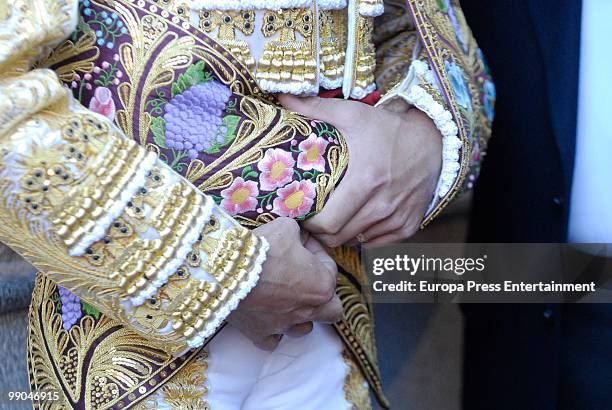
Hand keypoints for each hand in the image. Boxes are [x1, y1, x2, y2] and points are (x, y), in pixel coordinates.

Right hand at [227, 217, 341, 349]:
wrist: (226, 269)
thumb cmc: (262, 248)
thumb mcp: (287, 228)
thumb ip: (298, 234)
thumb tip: (297, 236)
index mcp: (322, 285)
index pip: (330, 268)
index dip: (316, 252)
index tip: (302, 244)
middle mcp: (308, 310)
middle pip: (331, 311)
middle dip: (324, 296)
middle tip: (309, 281)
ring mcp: (284, 325)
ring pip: (304, 329)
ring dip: (300, 315)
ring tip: (287, 299)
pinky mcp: (260, 334)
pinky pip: (273, 341)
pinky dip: (272, 331)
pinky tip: (267, 316)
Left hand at [279, 95, 441, 244]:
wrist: (433, 139)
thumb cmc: (388, 128)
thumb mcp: (353, 114)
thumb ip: (315, 108)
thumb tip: (282, 97)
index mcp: (365, 180)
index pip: (328, 223)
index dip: (310, 224)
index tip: (302, 212)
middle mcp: (383, 204)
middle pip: (338, 237)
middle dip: (321, 232)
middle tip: (313, 218)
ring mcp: (397, 216)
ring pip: (356, 241)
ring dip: (341, 235)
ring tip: (332, 219)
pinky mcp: (409, 224)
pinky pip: (377, 243)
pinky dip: (363, 237)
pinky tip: (356, 221)